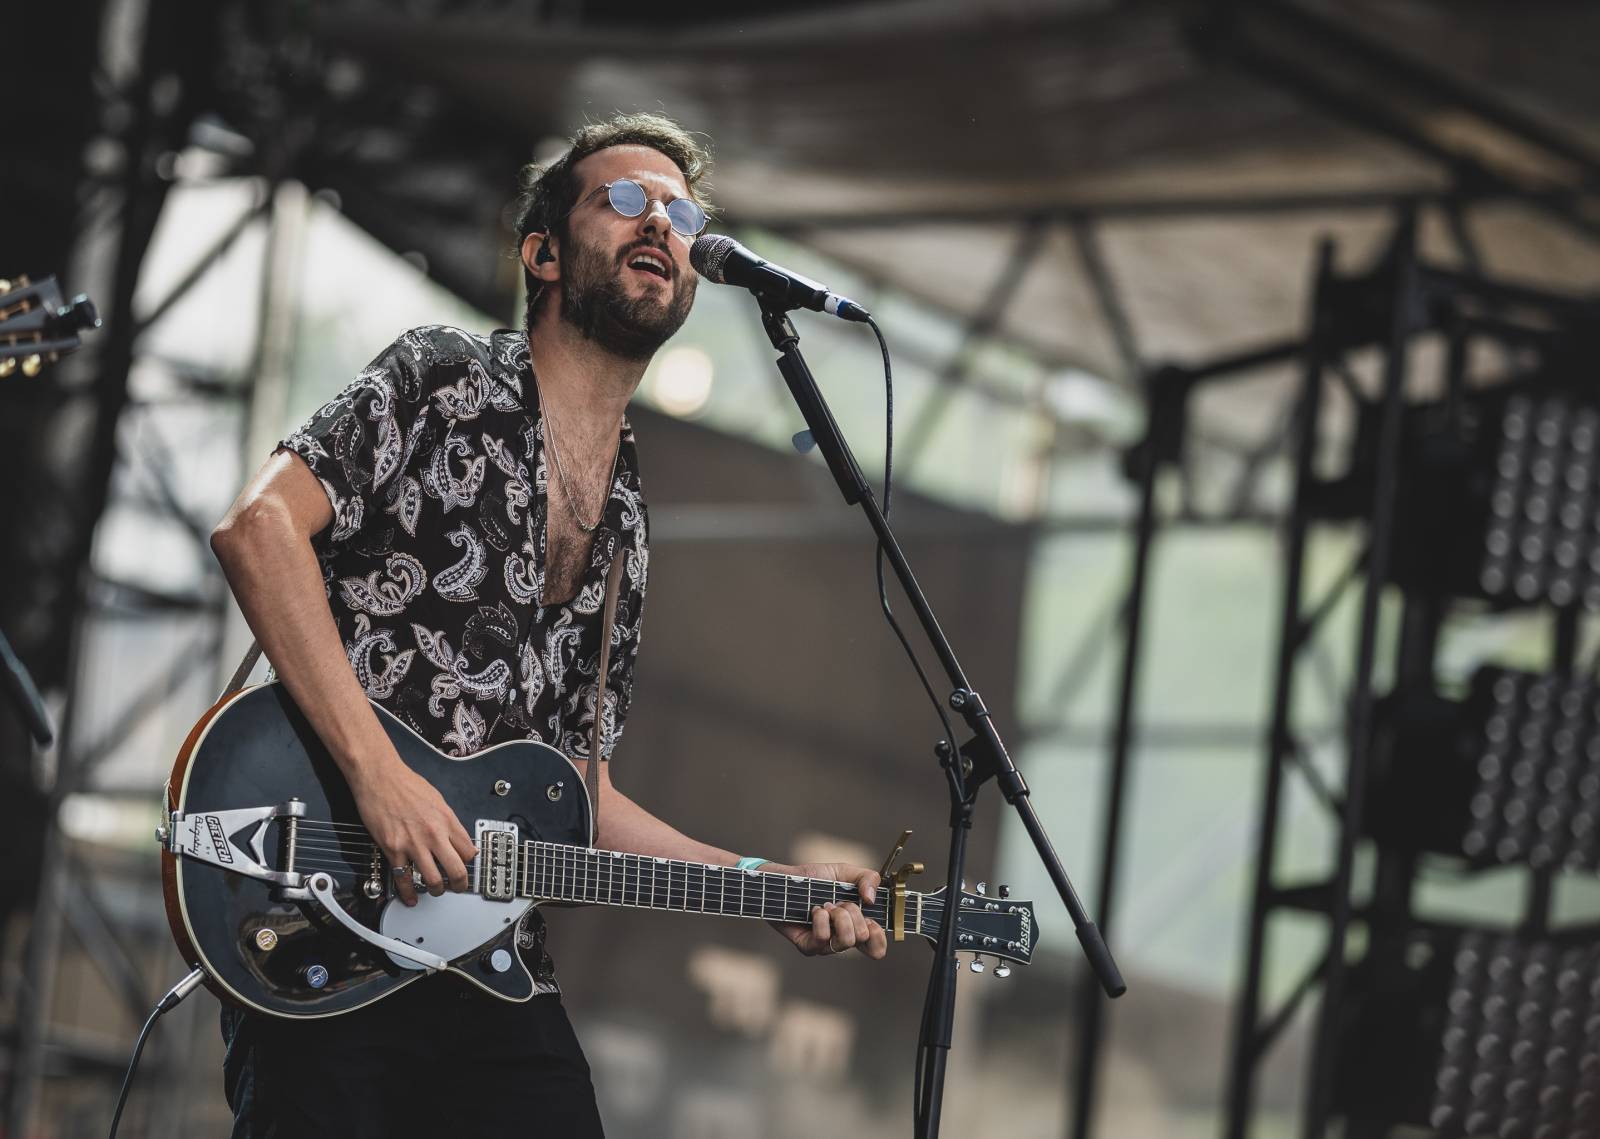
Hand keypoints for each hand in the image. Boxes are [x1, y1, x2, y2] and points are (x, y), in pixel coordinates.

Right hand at [349, 754, 477, 906]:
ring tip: (435, 890)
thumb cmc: (406, 783)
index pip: (468, 851)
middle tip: (457, 888)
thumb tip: (457, 835)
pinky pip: (403, 878)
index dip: (468, 863)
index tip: (465, 867)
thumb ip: (448, 820)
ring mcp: (414, 844)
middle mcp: (434, 834)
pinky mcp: (393, 849)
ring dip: (436, 890)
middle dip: (459, 885)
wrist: (380, 777)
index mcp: (447, 820)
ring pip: (433, 880)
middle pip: (456, 870)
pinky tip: (410, 898)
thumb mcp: (437, 799)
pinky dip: (408, 893)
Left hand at [767, 862, 886, 960]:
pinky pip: (823, 938)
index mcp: (856, 925)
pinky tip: (815, 910)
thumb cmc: (815, 878)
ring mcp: (825, 945)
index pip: (876, 948)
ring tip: (826, 905)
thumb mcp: (845, 871)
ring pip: (846, 940)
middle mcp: (841, 938)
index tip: (871, 920)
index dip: (878, 937)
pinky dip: (821, 919)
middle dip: (854, 914)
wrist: (785, 880)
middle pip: (862, 939)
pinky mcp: (808, 946)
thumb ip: (868, 878)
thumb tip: (872, 899)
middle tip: (839, 903)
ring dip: (839, 916)